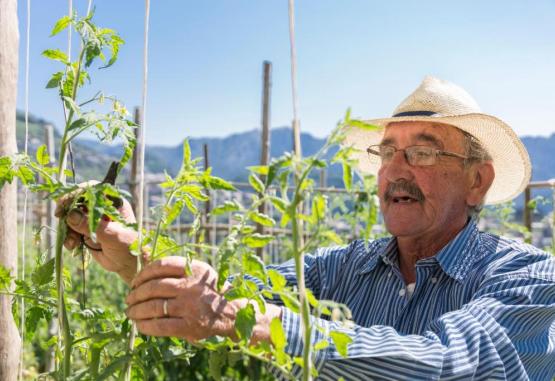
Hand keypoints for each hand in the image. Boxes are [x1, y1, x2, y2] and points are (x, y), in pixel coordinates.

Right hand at [55, 186, 141, 284]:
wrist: (128, 264)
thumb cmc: (128, 247)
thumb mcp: (113, 236)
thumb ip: (92, 225)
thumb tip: (71, 215)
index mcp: (114, 202)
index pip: (92, 189)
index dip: (76, 193)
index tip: (64, 203)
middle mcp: (102, 207)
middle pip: (77, 201)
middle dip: (67, 211)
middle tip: (60, 220)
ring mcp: (93, 219)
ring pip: (71, 216)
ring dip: (67, 228)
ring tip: (72, 242)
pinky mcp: (86, 230)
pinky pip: (71, 229)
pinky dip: (68, 236)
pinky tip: (73, 246)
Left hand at [125, 257, 280, 342]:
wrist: (231, 314)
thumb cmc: (209, 292)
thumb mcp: (199, 273)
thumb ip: (178, 268)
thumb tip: (144, 267)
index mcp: (194, 268)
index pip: (161, 266)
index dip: (143, 274)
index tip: (135, 281)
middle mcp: (192, 286)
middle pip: (153, 287)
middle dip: (136, 293)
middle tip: (129, 299)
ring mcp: (190, 306)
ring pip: (153, 306)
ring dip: (137, 310)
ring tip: (130, 312)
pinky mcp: (189, 325)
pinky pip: (160, 325)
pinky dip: (145, 326)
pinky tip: (139, 325)